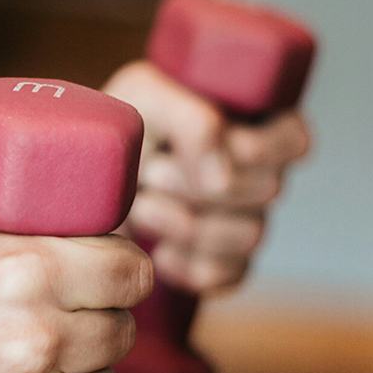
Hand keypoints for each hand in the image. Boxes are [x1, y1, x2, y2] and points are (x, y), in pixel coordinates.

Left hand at [104, 61, 310, 293]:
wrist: (79, 181)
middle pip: (268, 190)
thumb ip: (192, 121)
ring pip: (249, 236)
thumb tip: (223, 178)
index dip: (254, 148)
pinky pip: (226, 276)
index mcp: (252, 123)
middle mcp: (257, 174)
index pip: (293, 142)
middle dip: (198, 184)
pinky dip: (185, 265)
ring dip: (184, 223)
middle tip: (150, 174)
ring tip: (141, 207)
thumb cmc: (117, 128)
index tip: (199, 146)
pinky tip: (156, 250)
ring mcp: (242, 221)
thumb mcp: (144, 97)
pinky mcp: (220, 262)